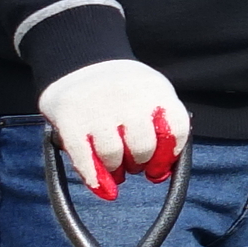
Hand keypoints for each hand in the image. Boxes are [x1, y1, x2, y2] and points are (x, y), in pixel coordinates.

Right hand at [41, 58, 186, 198]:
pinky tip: (102, 188)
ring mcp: (98, 109)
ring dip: (117, 170)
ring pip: (114, 156)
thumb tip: (162, 173)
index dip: (170, 154)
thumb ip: (162, 125)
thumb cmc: (123, 86)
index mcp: (156, 90)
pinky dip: (95, 179)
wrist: (80, 58)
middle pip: (144, 147)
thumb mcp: (151, 91)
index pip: (176, 129)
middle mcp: (129, 99)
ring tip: (116, 167)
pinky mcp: (70, 120)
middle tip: (134, 164)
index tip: (161, 165)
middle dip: (141, 163)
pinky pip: (84, 159)